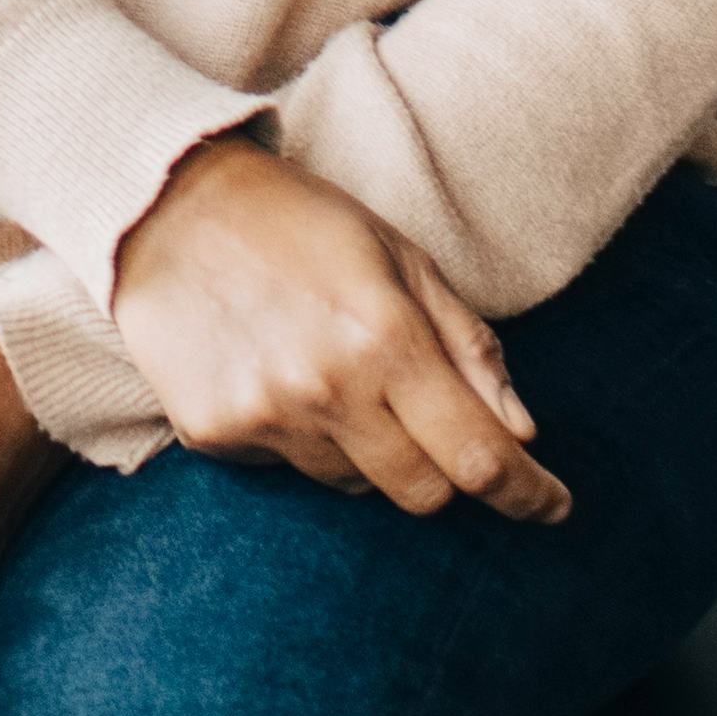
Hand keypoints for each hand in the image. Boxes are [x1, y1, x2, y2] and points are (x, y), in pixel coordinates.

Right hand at [105, 134, 569, 525]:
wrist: (163, 208)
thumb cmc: (299, 222)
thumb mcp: (400, 256)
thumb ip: (468, 345)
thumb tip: (521, 434)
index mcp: (384, 336)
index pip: (478, 455)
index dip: (527, 493)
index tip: (552, 507)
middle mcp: (326, 388)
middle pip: (422, 493)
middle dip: (447, 472)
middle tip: (433, 423)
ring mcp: (265, 418)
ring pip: (354, 484)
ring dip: (367, 448)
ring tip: (332, 370)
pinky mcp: (215, 436)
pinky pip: (288, 471)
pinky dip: (301, 438)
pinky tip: (276, 373)